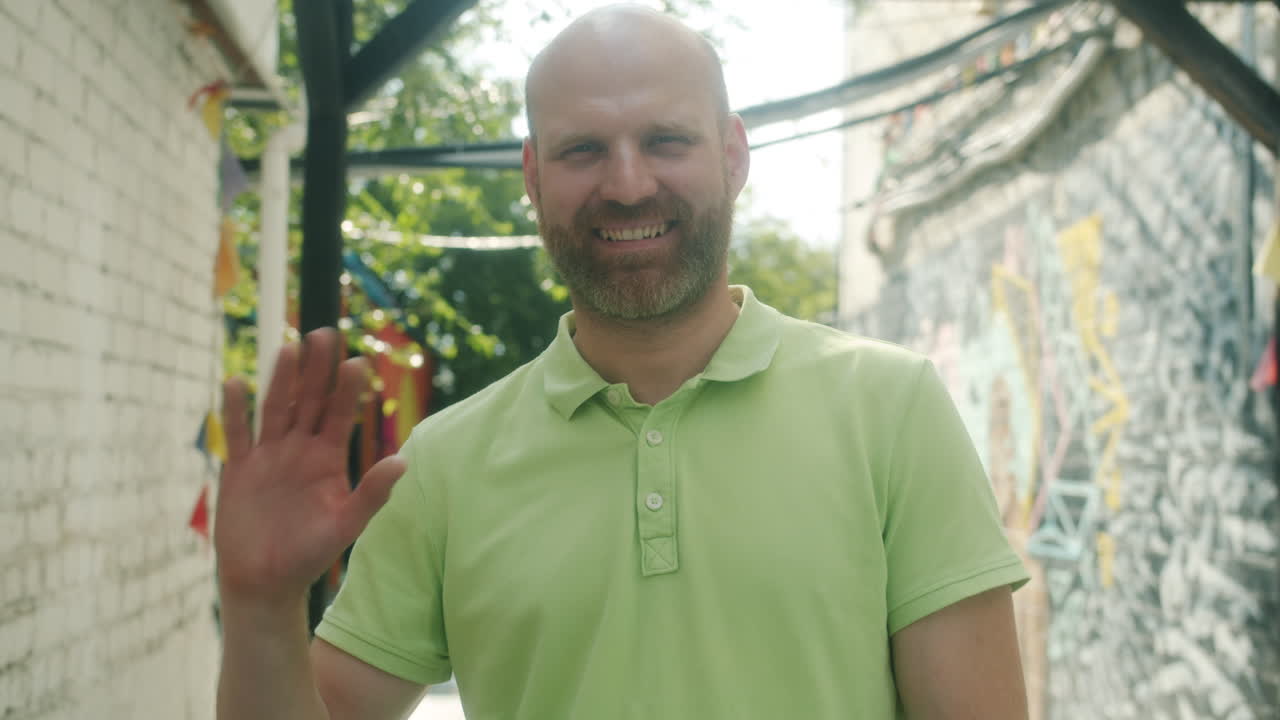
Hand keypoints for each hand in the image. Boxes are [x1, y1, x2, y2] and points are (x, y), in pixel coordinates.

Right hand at [214, 328, 406, 607]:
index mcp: (328, 457)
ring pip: (275, 408)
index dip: (346, 387)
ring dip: (280, 379)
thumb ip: (372, 494)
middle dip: (316, 368)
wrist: (265, 581)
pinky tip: (237, 382)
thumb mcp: (345, 525)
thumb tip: (403, 462)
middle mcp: (299, 448)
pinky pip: (236, 433)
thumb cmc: (309, 554)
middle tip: (324, 333)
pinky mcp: (238, 468)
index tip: (357, 360)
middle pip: (307, 399)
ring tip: (289, 347)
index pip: (338, 413)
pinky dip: (235, 410)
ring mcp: (267, 455)